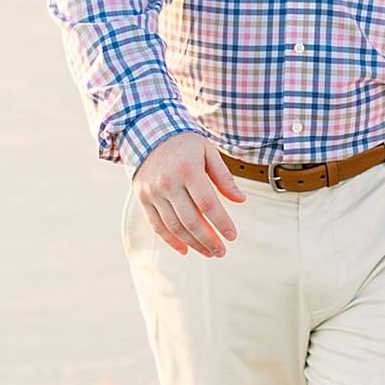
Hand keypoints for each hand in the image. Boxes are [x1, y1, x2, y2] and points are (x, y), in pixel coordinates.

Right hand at [134, 131, 246, 257]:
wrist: (146, 132)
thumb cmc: (183, 143)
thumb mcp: (207, 152)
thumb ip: (224, 177)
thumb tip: (241, 200)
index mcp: (188, 169)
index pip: (208, 203)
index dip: (221, 222)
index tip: (232, 236)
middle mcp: (168, 182)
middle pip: (190, 220)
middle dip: (208, 240)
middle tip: (222, 251)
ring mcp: (153, 192)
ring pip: (174, 226)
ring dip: (193, 243)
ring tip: (208, 252)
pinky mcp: (143, 198)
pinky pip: (157, 225)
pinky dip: (171, 240)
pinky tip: (185, 249)